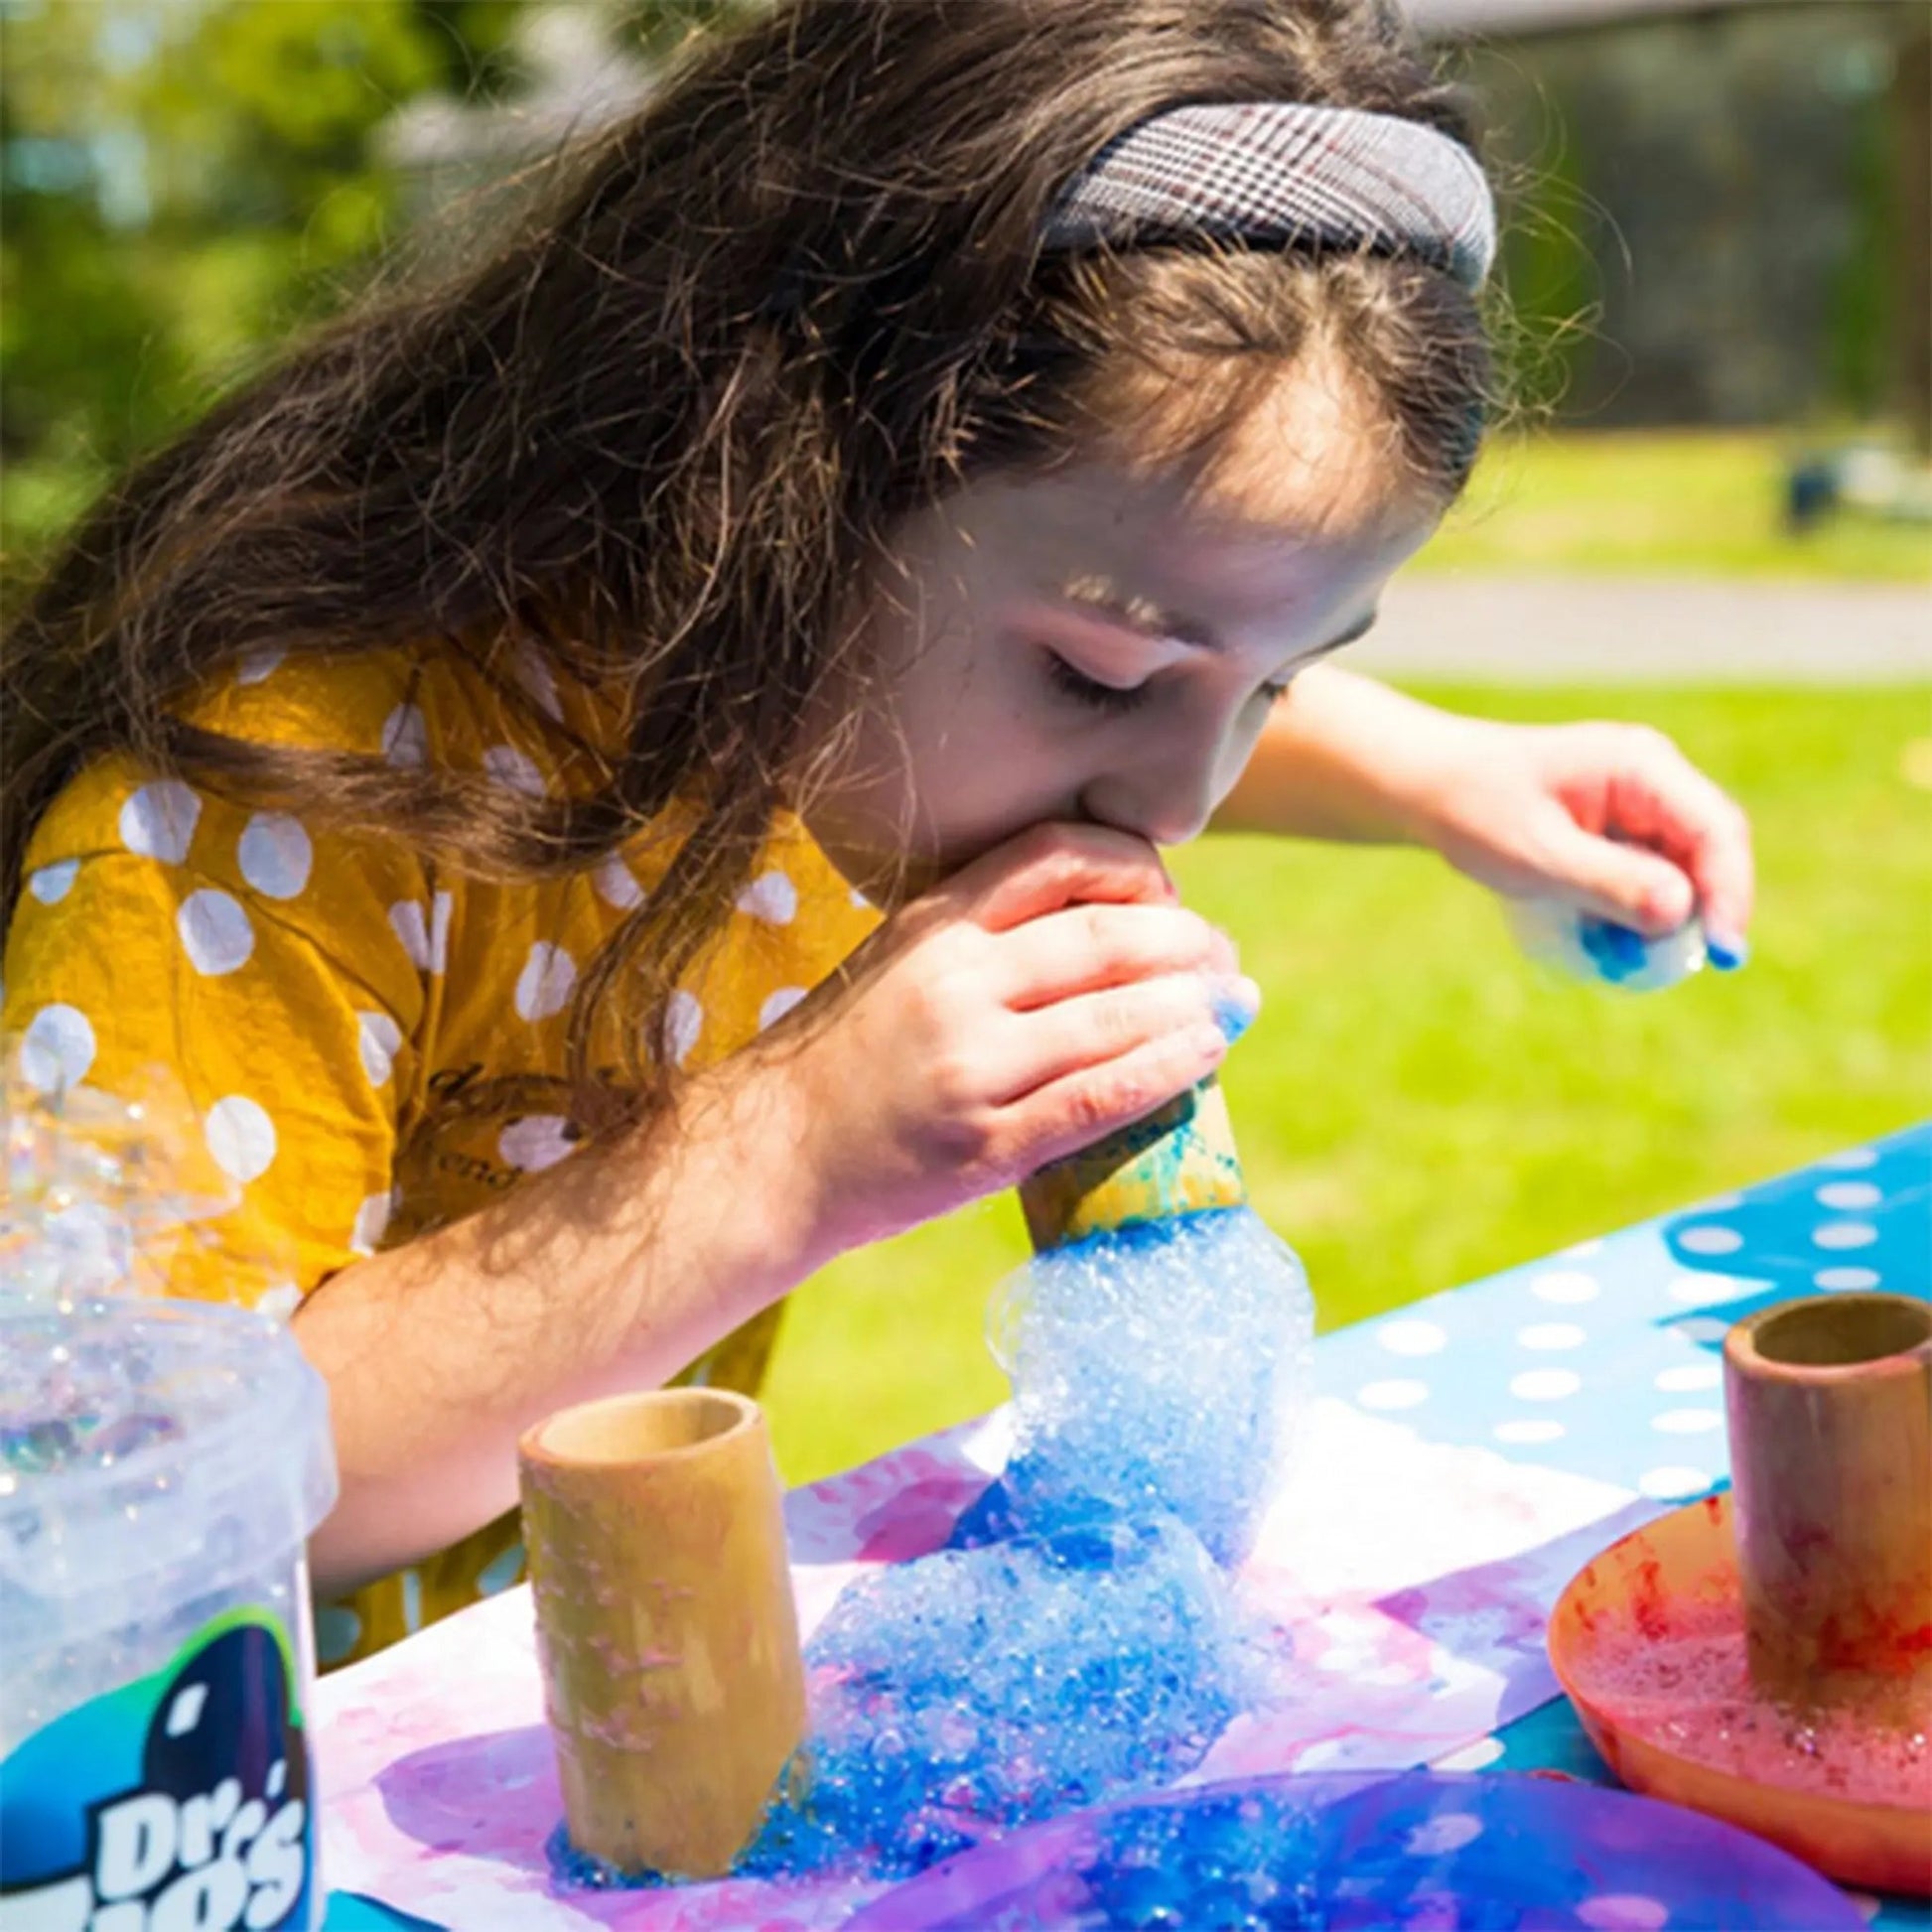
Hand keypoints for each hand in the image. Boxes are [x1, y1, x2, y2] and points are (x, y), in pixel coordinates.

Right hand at [745, 822, 1254, 1255]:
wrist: (768, 1156)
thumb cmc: (842, 1060)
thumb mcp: (897, 964)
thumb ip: (983, 939)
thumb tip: (1110, 929)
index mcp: (933, 923)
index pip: (1058, 856)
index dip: (1135, 869)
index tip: (1168, 898)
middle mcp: (954, 981)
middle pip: (1108, 937)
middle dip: (1188, 945)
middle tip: (1223, 961)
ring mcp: (970, 1064)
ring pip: (1116, 1018)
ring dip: (1195, 1008)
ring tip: (1232, 1005)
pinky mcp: (985, 1142)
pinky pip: (1099, 1098)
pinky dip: (1166, 1072)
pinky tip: (1206, 1055)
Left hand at [1409, 717, 1754, 963]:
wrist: (1428, 787)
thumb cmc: (1475, 809)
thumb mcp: (1537, 853)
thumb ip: (1608, 881)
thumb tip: (1682, 911)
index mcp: (1640, 766)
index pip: (1716, 828)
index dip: (1729, 891)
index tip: (1722, 951)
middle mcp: (1652, 779)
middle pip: (1709, 852)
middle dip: (1699, 912)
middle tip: (1666, 965)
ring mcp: (1638, 805)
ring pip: (1681, 872)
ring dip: (1660, 920)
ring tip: (1613, 953)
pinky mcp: (1619, 833)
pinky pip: (1648, 879)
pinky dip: (1632, 913)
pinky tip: (1597, 938)